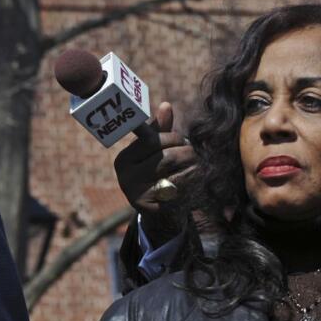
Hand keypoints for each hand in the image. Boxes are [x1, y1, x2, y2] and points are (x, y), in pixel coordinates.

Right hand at [112, 102, 194, 240]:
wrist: (160, 214)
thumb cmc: (158, 175)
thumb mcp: (154, 154)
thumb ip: (160, 131)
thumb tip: (165, 105)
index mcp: (124, 160)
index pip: (153, 140)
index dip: (174, 138)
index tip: (183, 141)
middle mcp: (125, 177)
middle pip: (166, 155)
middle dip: (186, 152)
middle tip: (194, 154)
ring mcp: (137, 193)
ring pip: (175, 171)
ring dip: (193, 166)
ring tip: (197, 166)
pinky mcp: (153, 207)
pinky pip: (180, 187)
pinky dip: (192, 182)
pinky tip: (194, 182)